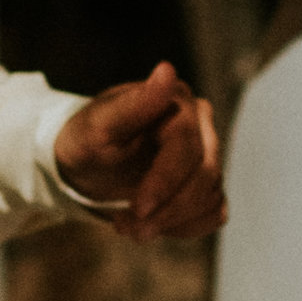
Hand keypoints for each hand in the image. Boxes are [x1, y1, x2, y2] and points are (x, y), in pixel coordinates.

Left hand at [53, 60, 225, 239]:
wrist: (87, 166)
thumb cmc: (87, 141)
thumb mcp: (97, 125)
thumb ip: (133, 104)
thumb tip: (166, 71)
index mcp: (177, 103)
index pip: (187, 145)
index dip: (165, 181)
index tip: (137, 209)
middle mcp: (201, 125)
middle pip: (205, 174)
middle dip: (167, 209)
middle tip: (128, 229)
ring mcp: (208, 155)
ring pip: (210, 196)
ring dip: (171, 221)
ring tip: (130, 228)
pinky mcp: (207, 184)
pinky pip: (214, 212)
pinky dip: (185, 227)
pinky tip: (154, 226)